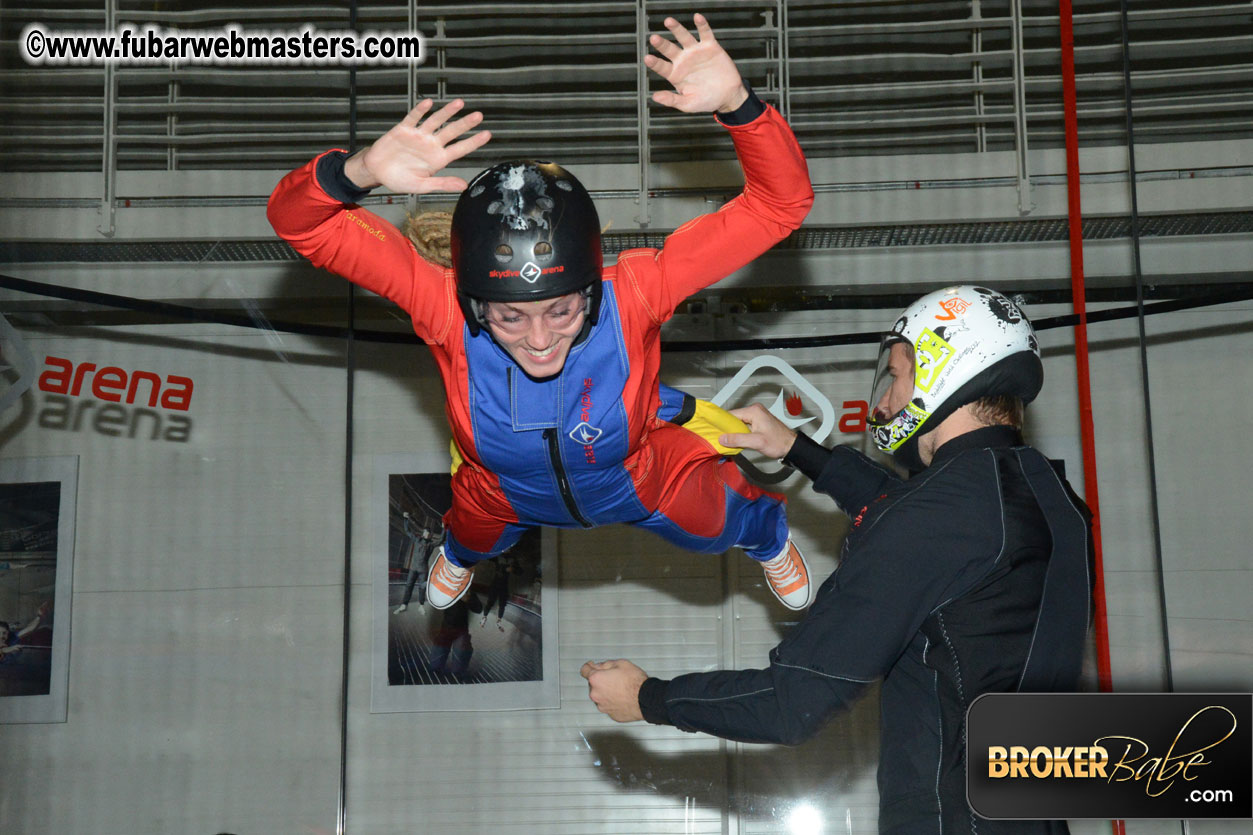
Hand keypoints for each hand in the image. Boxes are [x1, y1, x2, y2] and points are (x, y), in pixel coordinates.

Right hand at [344, 98, 490, 192]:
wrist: (377, 171)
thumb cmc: (399, 180)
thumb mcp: (421, 186)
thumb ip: (442, 184)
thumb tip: (463, 186)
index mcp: (438, 159)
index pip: (460, 149)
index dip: (473, 142)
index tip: (487, 135)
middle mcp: (431, 145)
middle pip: (451, 132)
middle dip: (465, 123)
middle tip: (478, 116)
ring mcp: (419, 136)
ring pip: (436, 121)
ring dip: (447, 112)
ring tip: (459, 104)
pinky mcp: (404, 129)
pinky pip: (414, 118)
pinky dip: (421, 111)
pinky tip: (429, 103)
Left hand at [580, 659, 647, 721]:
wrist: (646, 699)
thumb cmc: (635, 681)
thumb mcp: (621, 663)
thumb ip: (606, 664)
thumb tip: (600, 666)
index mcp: (596, 679)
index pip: (584, 670)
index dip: (589, 666)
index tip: (591, 666)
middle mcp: (596, 694)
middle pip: (593, 684)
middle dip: (601, 680)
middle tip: (615, 677)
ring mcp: (602, 706)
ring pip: (601, 696)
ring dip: (607, 692)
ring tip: (621, 689)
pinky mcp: (611, 714)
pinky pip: (609, 706)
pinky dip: (613, 702)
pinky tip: (624, 698)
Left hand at [644, 14, 747, 113]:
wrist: (728, 96)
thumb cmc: (706, 101)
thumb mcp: (688, 104)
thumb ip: (672, 100)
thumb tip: (655, 97)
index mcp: (675, 74)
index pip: (661, 67)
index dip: (655, 62)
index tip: (647, 58)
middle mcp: (683, 61)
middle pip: (669, 49)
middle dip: (662, 44)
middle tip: (654, 38)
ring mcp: (695, 52)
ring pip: (683, 37)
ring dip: (676, 29)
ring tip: (668, 21)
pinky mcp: (710, 46)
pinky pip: (705, 33)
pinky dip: (701, 25)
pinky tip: (697, 17)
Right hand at [718, 403, 796, 459]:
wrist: (791, 446)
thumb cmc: (779, 442)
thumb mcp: (756, 442)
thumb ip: (738, 439)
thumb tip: (722, 438)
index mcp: (754, 411)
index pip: (731, 415)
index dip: (722, 424)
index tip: (714, 431)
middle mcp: (755, 411)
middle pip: (734, 418)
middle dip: (727, 429)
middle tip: (720, 439)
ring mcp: (757, 416)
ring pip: (738, 423)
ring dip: (733, 432)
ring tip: (728, 441)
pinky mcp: (758, 422)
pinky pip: (744, 426)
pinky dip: (739, 433)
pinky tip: (737, 440)